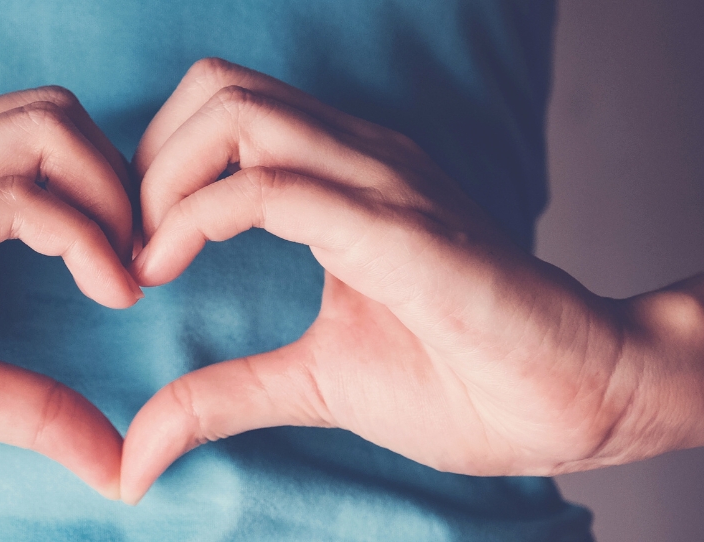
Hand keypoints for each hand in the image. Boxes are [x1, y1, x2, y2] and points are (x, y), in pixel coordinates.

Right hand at [0, 87, 138, 497]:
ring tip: (130, 279)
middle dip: (123, 181)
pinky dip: (83, 237)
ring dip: (115, 202)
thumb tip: (109, 455)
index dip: (102, 186)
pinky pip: (15, 201)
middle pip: (55, 112)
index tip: (129, 263)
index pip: (35, 131)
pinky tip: (107, 290)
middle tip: (142, 262)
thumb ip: (17, 400)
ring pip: (46, 135)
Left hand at [119, 59, 641, 503]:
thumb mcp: (311, 382)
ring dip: (163, 179)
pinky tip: (168, 269)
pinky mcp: (398, 229)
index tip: (133, 250)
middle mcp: (358, 157)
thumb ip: (222, 395)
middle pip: (216, 86)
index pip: (222, 107)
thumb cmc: (460, 380)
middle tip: (131, 244)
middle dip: (147, 158)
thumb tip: (137, 454)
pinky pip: (275, 188)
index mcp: (341, 174)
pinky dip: (197, 218)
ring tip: (148, 257)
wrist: (572, 400)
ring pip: (237, 115)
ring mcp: (381, 182)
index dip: (155, 166)